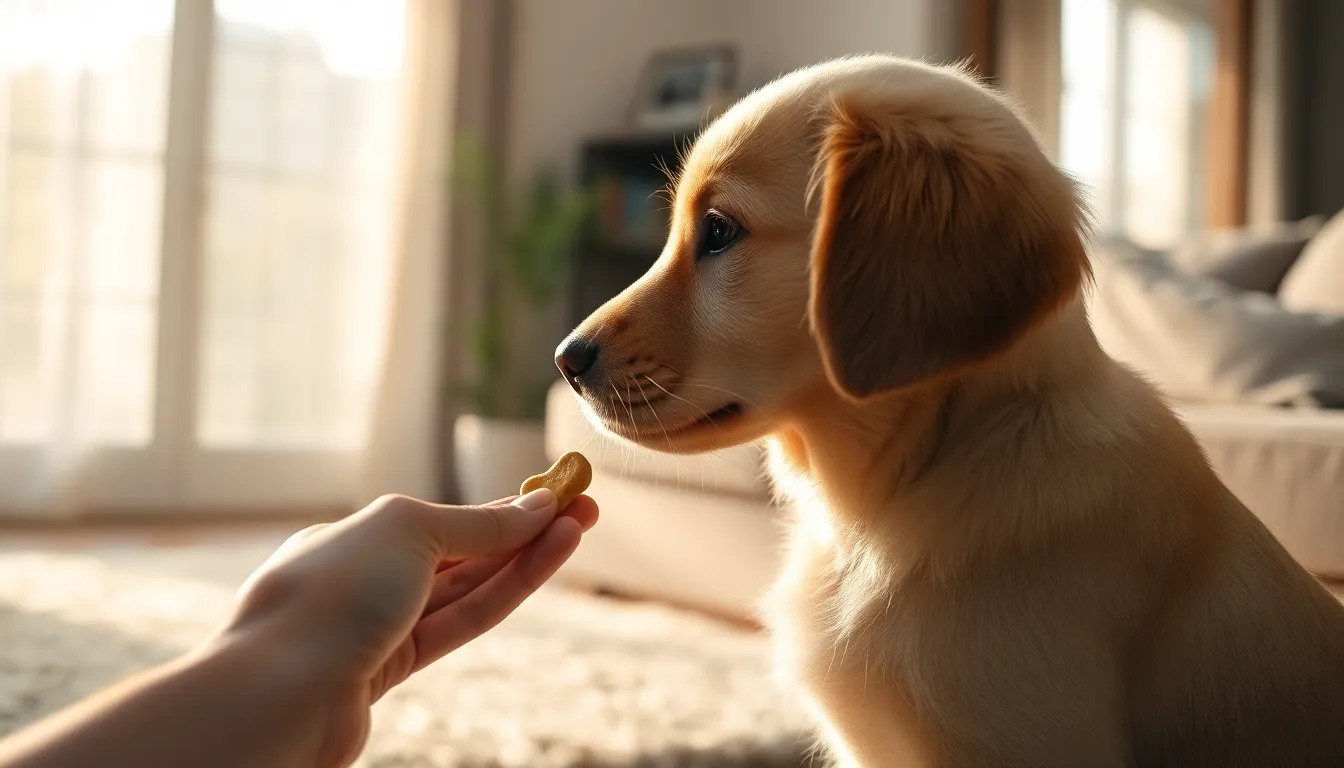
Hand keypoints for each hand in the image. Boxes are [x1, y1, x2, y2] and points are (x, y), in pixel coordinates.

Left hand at [225, 489, 598, 766]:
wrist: (280, 691)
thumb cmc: (332, 595)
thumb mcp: (409, 530)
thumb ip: (476, 523)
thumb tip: (534, 507)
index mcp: (358, 534)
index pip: (445, 518)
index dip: (505, 506)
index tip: (557, 494)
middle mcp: (368, 577)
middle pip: (463, 552)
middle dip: (526, 530)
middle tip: (587, 510)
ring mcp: (381, 626)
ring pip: (468, 587)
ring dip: (528, 557)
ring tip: (580, 528)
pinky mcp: (394, 669)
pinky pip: (461, 622)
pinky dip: (506, 592)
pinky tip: (542, 563)